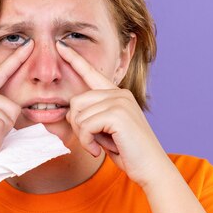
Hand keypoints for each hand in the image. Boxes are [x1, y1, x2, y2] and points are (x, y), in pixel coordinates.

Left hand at [56, 40, 169, 188]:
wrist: (151, 168)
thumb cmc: (128, 152)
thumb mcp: (105, 131)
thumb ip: (91, 117)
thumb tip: (70, 112)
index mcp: (117, 95)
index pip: (91, 73)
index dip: (74, 59)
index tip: (60, 45)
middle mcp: (119, 93)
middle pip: (76, 101)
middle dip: (77, 126)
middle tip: (91, 141)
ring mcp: (120, 101)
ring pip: (79, 115)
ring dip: (83, 137)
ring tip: (98, 147)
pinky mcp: (118, 114)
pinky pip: (85, 126)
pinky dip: (87, 142)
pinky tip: (98, 151)